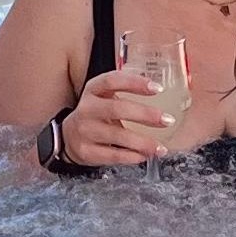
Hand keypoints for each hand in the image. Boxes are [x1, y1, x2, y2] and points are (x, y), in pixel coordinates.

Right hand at [58, 68, 173, 168]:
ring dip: (143, 142)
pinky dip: (132, 157)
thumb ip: (125, 92)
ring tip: (160, 147)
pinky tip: (144, 156)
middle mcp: (87, 108)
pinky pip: (113, 155)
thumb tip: (164, 94)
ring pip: (117, 136)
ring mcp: (85, 131)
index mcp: (93, 90)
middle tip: (167, 120)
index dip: (135, 83)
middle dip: (146, 114)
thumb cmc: (96, 114)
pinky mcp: (86, 151)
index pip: (112, 80)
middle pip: (117, 108)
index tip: (158, 88)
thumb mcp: (104, 97)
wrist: (68, 137)